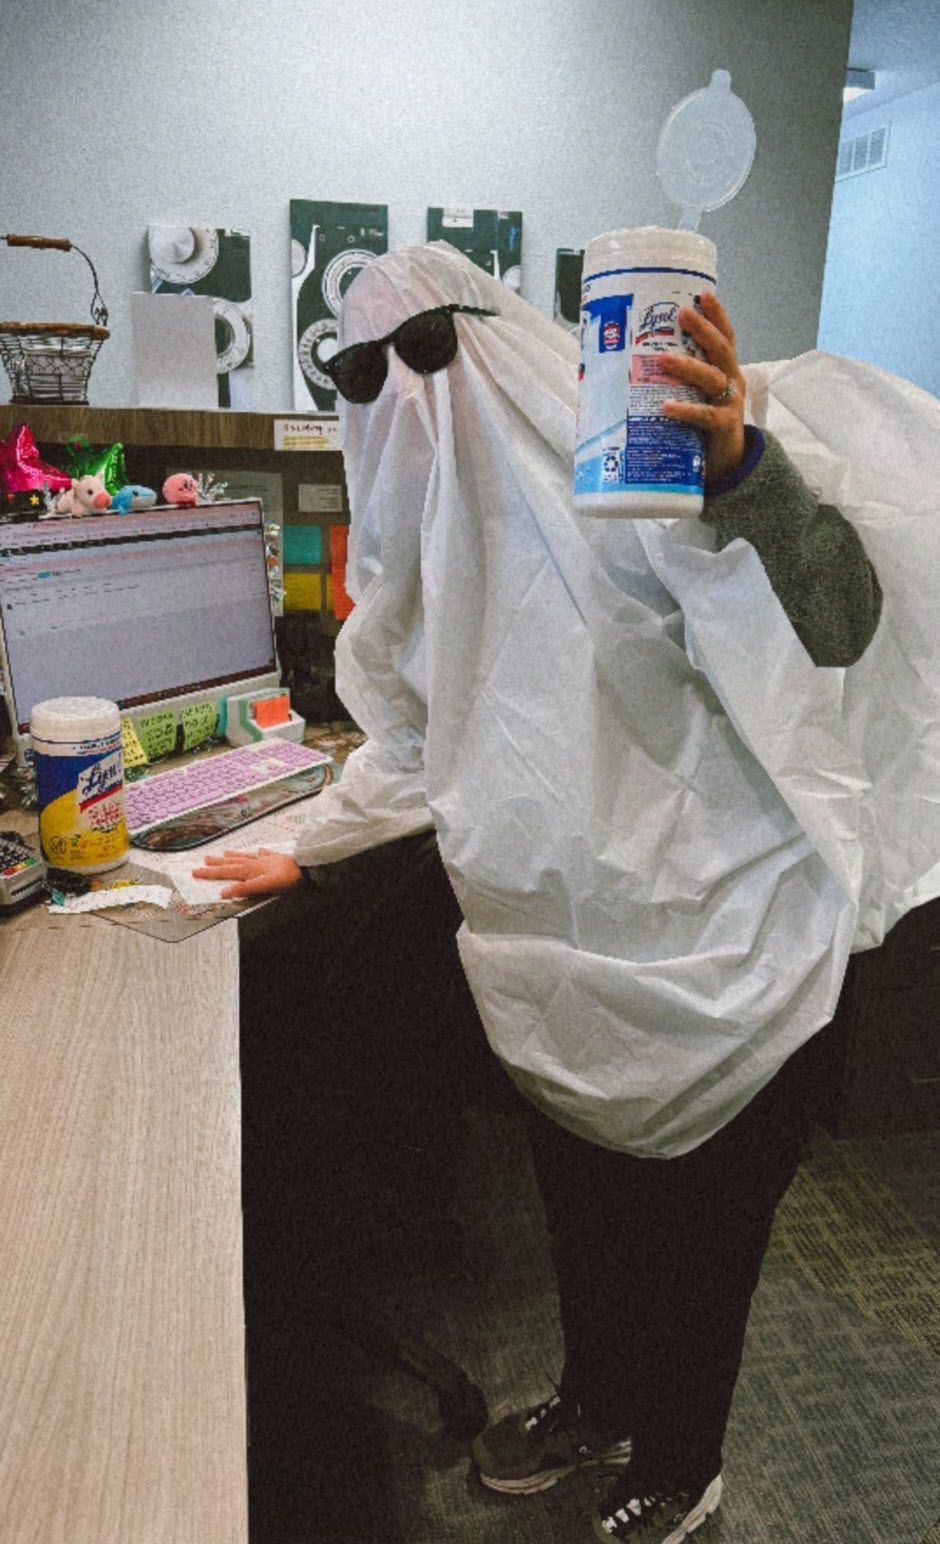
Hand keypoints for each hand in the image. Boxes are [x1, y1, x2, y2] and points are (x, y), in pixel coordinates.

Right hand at [191, 848, 303, 899]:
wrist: (307, 869)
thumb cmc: (287, 878)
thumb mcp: (263, 886)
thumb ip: (244, 889)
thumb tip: (224, 892)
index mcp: (250, 870)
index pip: (226, 872)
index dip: (210, 873)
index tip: (195, 872)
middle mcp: (256, 863)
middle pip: (232, 863)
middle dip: (217, 863)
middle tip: (203, 861)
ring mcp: (266, 860)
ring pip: (245, 857)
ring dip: (233, 856)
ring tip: (223, 853)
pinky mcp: (277, 859)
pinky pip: (264, 854)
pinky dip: (259, 853)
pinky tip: (258, 850)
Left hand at [659, 290, 745, 486]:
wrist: (726, 465)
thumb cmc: (702, 426)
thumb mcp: (693, 397)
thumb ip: (673, 380)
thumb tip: (628, 364)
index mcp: (725, 371)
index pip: (724, 337)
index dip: (716, 315)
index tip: (703, 294)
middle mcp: (731, 382)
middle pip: (720, 350)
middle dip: (703, 329)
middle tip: (682, 314)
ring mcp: (730, 404)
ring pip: (712, 378)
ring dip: (687, 366)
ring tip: (663, 359)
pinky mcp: (724, 427)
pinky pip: (705, 415)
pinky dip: (685, 410)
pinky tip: (666, 406)